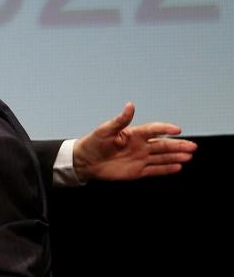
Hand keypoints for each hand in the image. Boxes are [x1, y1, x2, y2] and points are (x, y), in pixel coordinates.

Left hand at [73, 102, 196, 180]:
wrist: (84, 161)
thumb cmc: (93, 143)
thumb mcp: (105, 130)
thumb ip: (120, 120)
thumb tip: (130, 105)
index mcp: (134, 134)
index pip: (154, 130)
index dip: (165, 129)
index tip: (177, 130)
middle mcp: (140, 146)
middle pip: (163, 145)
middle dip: (178, 145)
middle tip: (192, 146)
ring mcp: (140, 158)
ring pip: (162, 157)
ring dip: (175, 156)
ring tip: (189, 156)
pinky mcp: (137, 171)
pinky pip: (154, 170)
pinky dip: (166, 169)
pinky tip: (178, 167)